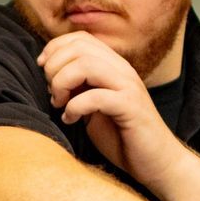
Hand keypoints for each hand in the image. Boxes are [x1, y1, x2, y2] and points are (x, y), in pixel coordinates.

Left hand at [40, 32, 183, 185]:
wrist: (156, 162)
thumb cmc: (121, 135)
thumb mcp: (92, 106)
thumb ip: (77, 87)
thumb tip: (49, 74)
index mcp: (113, 66)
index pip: (80, 38)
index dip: (55, 49)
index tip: (43, 69)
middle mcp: (122, 70)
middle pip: (79, 48)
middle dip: (54, 68)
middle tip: (53, 93)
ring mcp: (128, 87)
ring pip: (86, 65)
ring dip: (62, 83)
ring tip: (59, 104)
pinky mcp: (131, 107)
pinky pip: (95, 96)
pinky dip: (74, 107)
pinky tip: (71, 120)